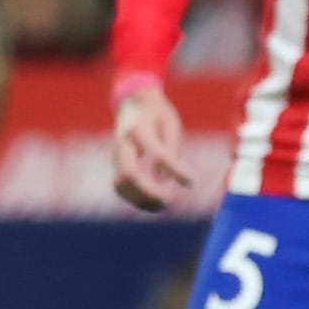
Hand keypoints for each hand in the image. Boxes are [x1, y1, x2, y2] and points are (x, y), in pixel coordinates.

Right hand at [111, 86, 193, 212]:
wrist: (133, 102)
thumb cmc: (156, 114)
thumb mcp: (170, 125)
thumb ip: (170, 152)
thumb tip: (168, 181)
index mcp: (140, 128)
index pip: (158, 153)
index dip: (176, 170)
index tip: (192, 182)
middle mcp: (123, 143)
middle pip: (130, 174)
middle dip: (149, 192)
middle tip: (170, 202)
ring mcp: (116, 154)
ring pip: (121, 184)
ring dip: (141, 199)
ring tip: (164, 206)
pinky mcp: (116, 164)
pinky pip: (121, 186)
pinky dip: (135, 198)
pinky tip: (153, 203)